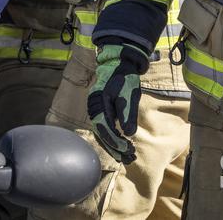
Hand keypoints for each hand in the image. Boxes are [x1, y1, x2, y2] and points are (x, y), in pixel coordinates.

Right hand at [86, 40, 150, 164]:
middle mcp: (93, 106)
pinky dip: (109, 137)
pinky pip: (102, 127)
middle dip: (113, 146)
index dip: (114, 139)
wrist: (118, 64)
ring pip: (100, 131)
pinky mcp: (99, 109)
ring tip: (124, 156)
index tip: (126, 148)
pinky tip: (118, 146)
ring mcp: (95, 108)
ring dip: (111, 145)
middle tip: (127, 157)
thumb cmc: (124, 78)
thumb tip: (128, 134)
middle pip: (100, 131)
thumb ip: (127, 114)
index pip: (103, 126)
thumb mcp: (129, 94)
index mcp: (99, 101)